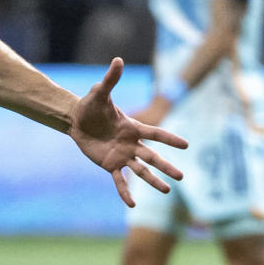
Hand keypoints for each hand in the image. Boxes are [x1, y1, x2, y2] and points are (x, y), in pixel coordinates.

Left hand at [69, 58, 187, 207]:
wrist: (77, 120)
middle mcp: (131, 143)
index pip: (155, 134)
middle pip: (153, 156)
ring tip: (167, 191)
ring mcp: (122, 156)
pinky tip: (133, 205)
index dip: (170, 139)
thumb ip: (110, 79)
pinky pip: (119, 181)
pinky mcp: (109, 165)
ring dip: (154, 181)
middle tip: (182, 177)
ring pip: (141, 170)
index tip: (186, 145)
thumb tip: (117, 59)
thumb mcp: (100, 93)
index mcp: (133, 127)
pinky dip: (125, 192)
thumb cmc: (91, 105)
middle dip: (167, 166)